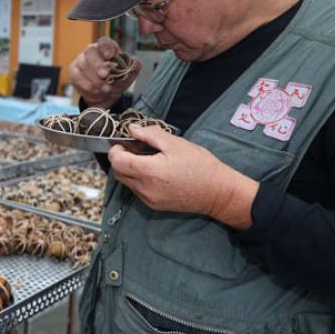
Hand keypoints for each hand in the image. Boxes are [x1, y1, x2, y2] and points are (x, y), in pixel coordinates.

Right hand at [69, 36, 140, 108]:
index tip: (110, 56)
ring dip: (95, 80)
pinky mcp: (73, 72)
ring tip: (106, 89)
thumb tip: (134, 61)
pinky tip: (95, 91)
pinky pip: (76, 77)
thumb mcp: (129, 74)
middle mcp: (92, 51)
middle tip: (105, 76)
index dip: (106, 48)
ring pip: (83, 66)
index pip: (104, 42)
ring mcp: (80, 60)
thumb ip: (134, 66)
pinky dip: (87, 86)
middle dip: (98, 65)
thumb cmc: (117, 80)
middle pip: (90, 52)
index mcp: (106, 48)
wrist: (106, 95)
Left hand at [108, 125, 258, 229]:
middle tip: (135, 148)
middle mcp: (145, 188)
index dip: (116, 149)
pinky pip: (137, 190)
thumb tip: (132, 128)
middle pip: (118, 172)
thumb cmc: (200, 165)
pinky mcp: (154, 205)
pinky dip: (138, 179)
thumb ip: (150, 134)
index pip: (117, 161)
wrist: (218, 193)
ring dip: (129, 169)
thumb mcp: (175, 143)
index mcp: (149, 171)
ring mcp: (148, 199)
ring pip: (126, 182)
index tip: (125, 142)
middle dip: (121, 159)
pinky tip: (154, 171)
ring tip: (147, 159)